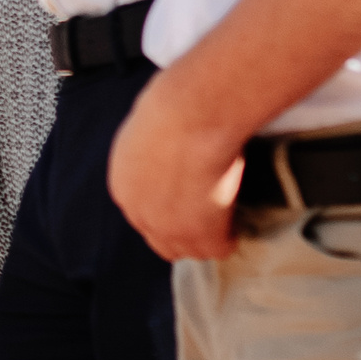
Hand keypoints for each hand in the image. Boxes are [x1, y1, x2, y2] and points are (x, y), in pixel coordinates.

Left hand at [108, 63, 247, 260]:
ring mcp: (167, 227)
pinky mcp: (199, 234)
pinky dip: (230, 240)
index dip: (168, 212)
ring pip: (189, 250)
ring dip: (207, 239)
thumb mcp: (146, 131)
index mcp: (122, 185)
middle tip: (210, 218)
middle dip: (184, 232)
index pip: (143, 216)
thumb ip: (149, 155)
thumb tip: (167, 158)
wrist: (192, 115)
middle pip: (162, 241)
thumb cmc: (173, 109)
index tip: (188, 202)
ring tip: (226, 222)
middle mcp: (138, 212)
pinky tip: (238, 225)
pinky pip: (218, 249)